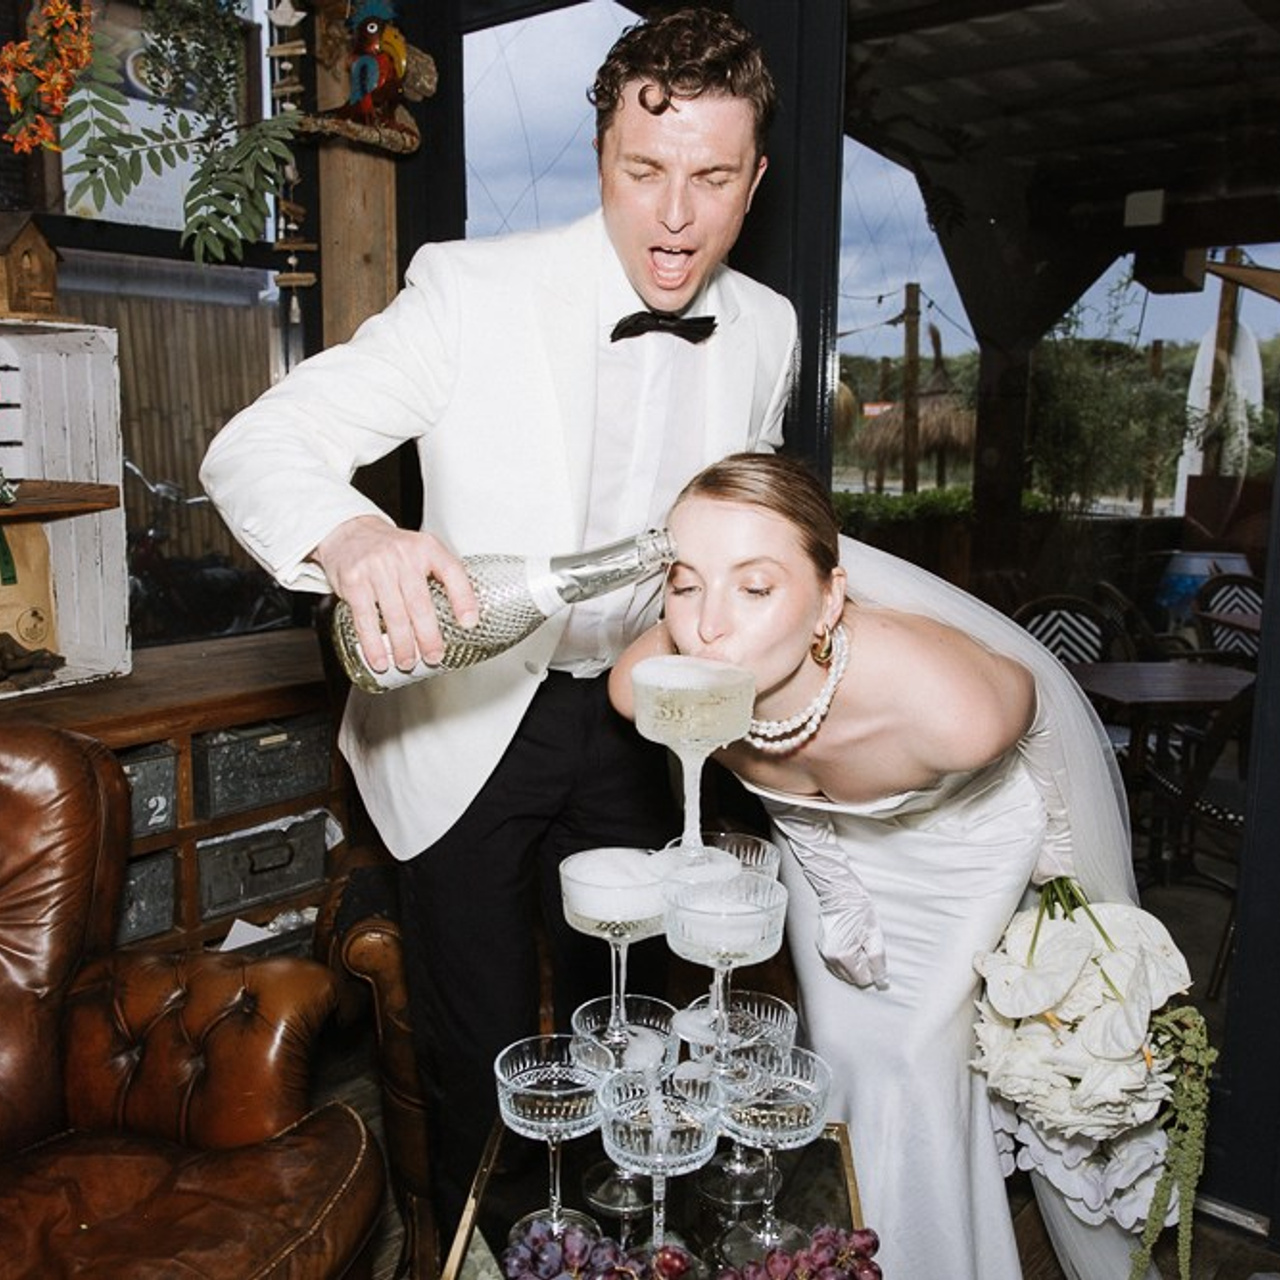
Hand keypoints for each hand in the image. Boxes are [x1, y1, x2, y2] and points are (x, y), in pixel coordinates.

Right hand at [312, 516, 478, 671]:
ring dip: (402, 645)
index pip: (452, 571)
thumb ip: (439, 575)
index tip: (469, 623)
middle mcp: (403, 556)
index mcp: (426, 548)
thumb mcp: (420, 550)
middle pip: (420, 603)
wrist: (349, 533)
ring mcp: (376, 568)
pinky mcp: (353, 581)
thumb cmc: (391, 549)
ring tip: (408, 662)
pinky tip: (380, 659)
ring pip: (394, 615)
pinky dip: (373, 644)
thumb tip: (463, 618)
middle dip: (429, 636)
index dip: (463, 599)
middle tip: (434, 656)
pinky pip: (365, 619)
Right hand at [816, 899, 887, 987]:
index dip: (872, 967)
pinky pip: (836, 963)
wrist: (839, 891)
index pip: (863, 979)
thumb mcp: (874, 934)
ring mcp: (823, 953)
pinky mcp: (821, 947)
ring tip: (856, 940)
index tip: (871, 949)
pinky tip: (848, 940)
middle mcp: (830, 958)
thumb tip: (882, 982)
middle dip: (862, 965)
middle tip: (864, 943)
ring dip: (853, 962)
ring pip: (844, 972)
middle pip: (852, 978)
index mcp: (844, 957)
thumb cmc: (858, 909)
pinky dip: (844, 957)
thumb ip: (878, 961)